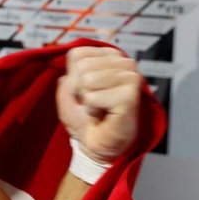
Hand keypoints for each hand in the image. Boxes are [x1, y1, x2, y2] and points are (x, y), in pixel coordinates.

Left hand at [56, 47, 140, 164]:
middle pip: (82, 66)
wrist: (95, 144)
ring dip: (87, 100)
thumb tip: (74, 59)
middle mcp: (124, 62)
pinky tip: (104, 114)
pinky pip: (93, 97)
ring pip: (88, 80)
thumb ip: (68, 71)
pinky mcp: (130, 95)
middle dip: (79, 89)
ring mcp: (131, 77)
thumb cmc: (83, 116)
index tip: (85, 91)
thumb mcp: (67, 90)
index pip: (77, 55)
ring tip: (99, 107)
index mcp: (110, 56)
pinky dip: (92, 109)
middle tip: (92, 102)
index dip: (73, 77)